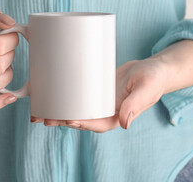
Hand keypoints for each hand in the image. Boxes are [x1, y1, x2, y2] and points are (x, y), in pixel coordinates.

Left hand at [31, 40, 192, 132]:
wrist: (153, 68)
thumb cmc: (154, 78)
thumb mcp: (146, 89)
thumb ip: (136, 105)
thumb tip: (125, 124)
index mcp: (118, 116)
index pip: (97, 123)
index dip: (81, 123)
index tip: (66, 120)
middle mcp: (106, 111)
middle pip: (81, 118)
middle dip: (62, 120)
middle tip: (42, 117)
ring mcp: (99, 100)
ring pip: (76, 108)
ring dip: (58, 110)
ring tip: (38, 110)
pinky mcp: (95, 89)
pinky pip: (79, 95)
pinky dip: (65, 96)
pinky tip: (51, 93)